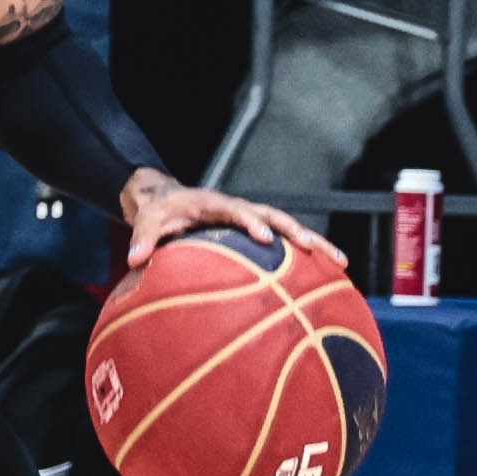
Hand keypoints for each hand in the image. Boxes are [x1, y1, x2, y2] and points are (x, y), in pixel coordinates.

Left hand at [114, 175, 316, 273]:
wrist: (166, 198)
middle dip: (300, 232)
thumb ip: (143, 237)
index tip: (266, 238)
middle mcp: (240, 210)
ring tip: (342, 264)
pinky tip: (327, 277)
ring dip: (315, 244)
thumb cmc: (159, 210)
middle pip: (277, 217)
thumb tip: (134, 258)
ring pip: (289, 229)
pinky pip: (284, 244)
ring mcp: (251, 221)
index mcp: (215, 204)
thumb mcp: (148, 220)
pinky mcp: (255, 233)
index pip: (237, 209)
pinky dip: (305, 257)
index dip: (252, 221)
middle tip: (322, 250)